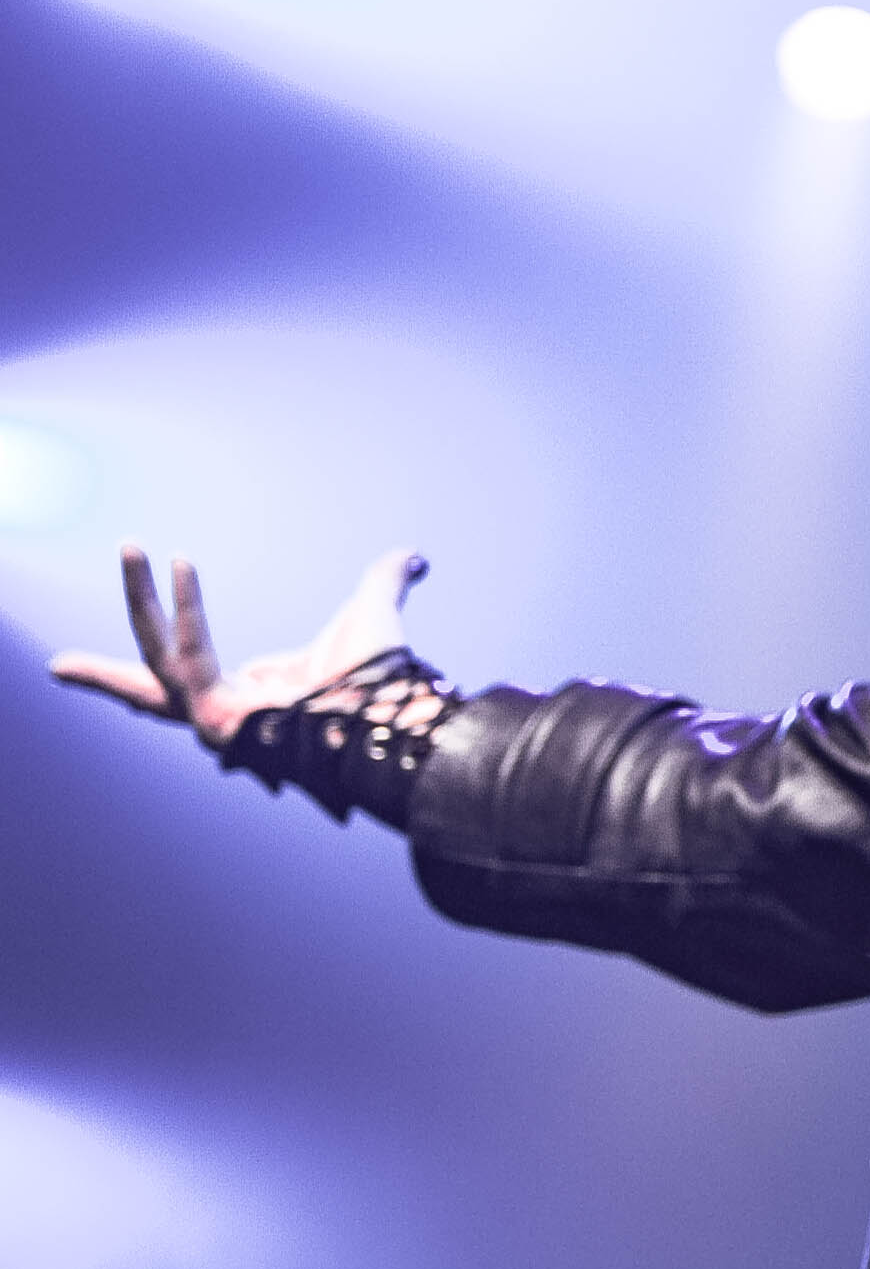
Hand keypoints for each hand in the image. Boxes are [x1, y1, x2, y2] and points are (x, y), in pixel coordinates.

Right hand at [50, 545, 428, 751]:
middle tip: (56, 666)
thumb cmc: (384, 685)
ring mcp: (219, 722)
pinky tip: (181, 561)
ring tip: (130, 546)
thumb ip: (383, 581)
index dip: (161, 656)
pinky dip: (185, 611)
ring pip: (158, 662)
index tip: (129, 659)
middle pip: (150, 692)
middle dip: (103, 677)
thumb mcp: (374, 616)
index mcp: (251, 696)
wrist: (394, 720)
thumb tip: (414, 556)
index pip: (189, 677)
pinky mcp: (219, 720)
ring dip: (139, 601)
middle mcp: (228, 714)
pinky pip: (189, 657)